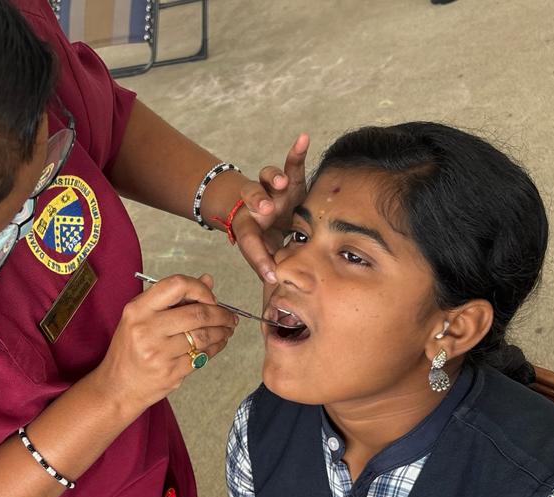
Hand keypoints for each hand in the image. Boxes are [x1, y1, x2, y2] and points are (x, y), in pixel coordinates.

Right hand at [93, 274, 237, 414]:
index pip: (176, 285)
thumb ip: (174, 298)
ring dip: (222, 331)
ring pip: (204, 336)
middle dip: (221, 314)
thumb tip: (207, 280)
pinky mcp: (170, 372)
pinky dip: (216, 348)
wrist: (117, 387)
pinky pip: (202, 356)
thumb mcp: (141, 317)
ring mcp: (158, 353)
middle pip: (197, 313)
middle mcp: (146, 329)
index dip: (200, 289)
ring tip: (227, 329)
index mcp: (138, 310)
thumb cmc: (130, 349)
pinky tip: (218, 344)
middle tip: (230, 316)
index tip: (210, 298)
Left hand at [231, 134, 310, 283]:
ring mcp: (273, 192)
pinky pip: (292, 164)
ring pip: (267, 179)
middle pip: (252, 200)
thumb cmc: (267, 241)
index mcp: (250, 230)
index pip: (251, 244)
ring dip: (274, 180)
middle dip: (258, 203)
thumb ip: (271, 272)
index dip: (259, 260)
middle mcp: (258, 208)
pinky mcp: (289, 180)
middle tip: (266, 209)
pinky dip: (296, 151)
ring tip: (282, 182)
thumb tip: (277, 303)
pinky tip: (303, 137)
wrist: (263, 214)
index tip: (271, 275)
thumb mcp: (266, 258)